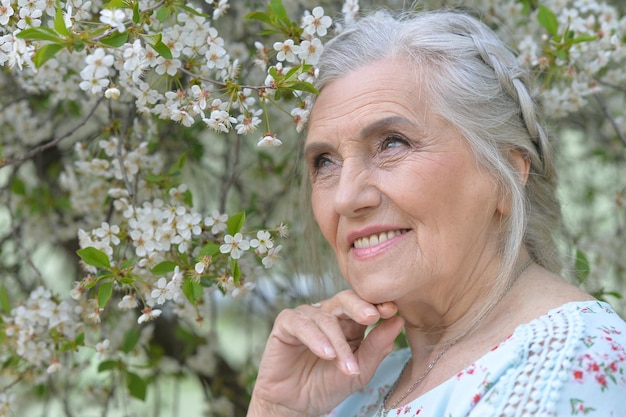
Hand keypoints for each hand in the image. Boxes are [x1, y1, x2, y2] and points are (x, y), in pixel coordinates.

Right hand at [247, 290, 404, 416]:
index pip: (364, 304)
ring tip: (347, 366)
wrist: (297, 405)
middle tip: (372, 316)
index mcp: (350, 321)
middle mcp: (328, 314)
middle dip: (360, 307)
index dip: (377, 305)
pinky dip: (315, 338)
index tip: (392, 311)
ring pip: (325, 318)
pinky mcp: (285, 324)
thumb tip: (398, 320)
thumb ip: (377, 346)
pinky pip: (300, 323)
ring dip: (338, 343)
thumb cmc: (328, 385)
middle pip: (345, 299)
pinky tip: (327, 354)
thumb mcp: (360, 370)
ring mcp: (306, 317)